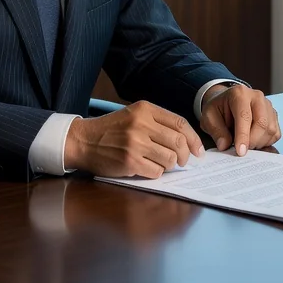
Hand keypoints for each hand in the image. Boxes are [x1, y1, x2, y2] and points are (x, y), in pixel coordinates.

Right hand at [64, 101, 203, 177]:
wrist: (83, 140)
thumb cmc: (111, 130)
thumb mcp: (134, 115)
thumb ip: (157, 123)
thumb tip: (186, 140)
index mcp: (145, 109)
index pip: (180, 123)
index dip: (193, 139)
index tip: (198, 150)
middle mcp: (142, 124)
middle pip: (178, 142)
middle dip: (185, 155)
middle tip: (183, 161)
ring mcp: (135, 143)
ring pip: (169, 158)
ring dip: (170, 165)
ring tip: (162, 164)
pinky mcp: (129, 161)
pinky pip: (156, 171)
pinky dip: (156, 173)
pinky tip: (148, 169)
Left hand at [200, 84, 280, 155]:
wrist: (227, 102)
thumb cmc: (219, 109)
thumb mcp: (209, 117)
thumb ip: (216, 131)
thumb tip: (225, 146)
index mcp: (239, 93)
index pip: (244, 116)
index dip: (243, 136)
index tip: (240, 152)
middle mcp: (257, 96)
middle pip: (262, 123)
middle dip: (252, 141)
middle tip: (241, 150)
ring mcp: (268, 105)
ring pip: (270, 129)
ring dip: (259, 143)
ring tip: (246, 144)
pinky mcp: (274, 115)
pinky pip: (275, 133)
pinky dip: (266, 142)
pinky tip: (254, 141)